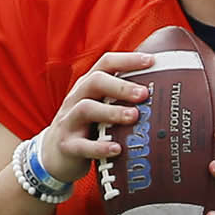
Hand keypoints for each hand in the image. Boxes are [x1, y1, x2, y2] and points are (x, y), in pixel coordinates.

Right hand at [38, 65, 148, 188]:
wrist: (53, 155)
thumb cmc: (86, 127)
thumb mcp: (100, 107)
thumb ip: (121, 99)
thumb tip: (161, 92)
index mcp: (88, 86)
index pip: (105, 64)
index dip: (127, 60)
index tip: (152, 61)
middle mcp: (76, 99)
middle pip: (94, 82)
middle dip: (120, 86)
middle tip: (144, 94)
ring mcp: (69, 122)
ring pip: (86, 109)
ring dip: (111, 112)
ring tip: (133, 117)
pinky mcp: (67, 146)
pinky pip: (82, 145)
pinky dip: (99, 147)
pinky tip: (116, 148)